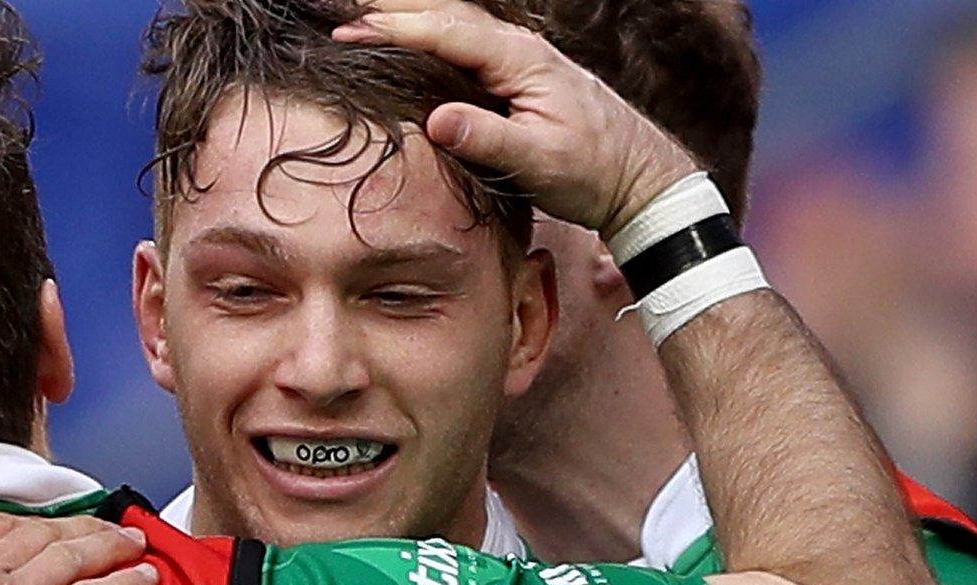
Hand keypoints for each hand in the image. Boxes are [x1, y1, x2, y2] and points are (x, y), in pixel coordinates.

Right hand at [333, 0, 696, 237]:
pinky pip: (463, 41)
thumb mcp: (538, 160)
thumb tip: (436, 119)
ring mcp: (519, 58)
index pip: (444, 32)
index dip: (393, 29)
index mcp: (520, 59)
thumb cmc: (592, 170)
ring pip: (453, 21)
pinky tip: (409, 39)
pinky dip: (428, 33)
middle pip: (444, 11)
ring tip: (361, 14)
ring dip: (407, 15)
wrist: (638, 176)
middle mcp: (518, 48)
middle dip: (390, 7)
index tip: (347, 31)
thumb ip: (487, 137)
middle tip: (338, 8)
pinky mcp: (518, 74)